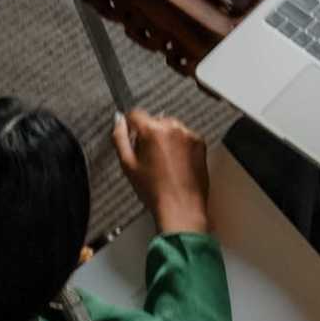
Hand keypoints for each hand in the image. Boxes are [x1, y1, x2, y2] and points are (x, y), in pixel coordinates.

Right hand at [113, 110, 214, 238]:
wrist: (181, 206)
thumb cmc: (156, 191)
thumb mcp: (128, 165)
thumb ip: (119, 138)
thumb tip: (118, 122)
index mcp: (153, 131)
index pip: (135, 113)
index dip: (129, 123)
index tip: (129, 131)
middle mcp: (173, 128)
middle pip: (154, 121)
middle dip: (148, 134)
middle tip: (146, 156)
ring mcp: (189, 135)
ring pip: (170, 128)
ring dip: (165, 139)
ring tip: (162, 163)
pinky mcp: (200, 143)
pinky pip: (184, 137)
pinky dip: (179, 145)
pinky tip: (175, 164)